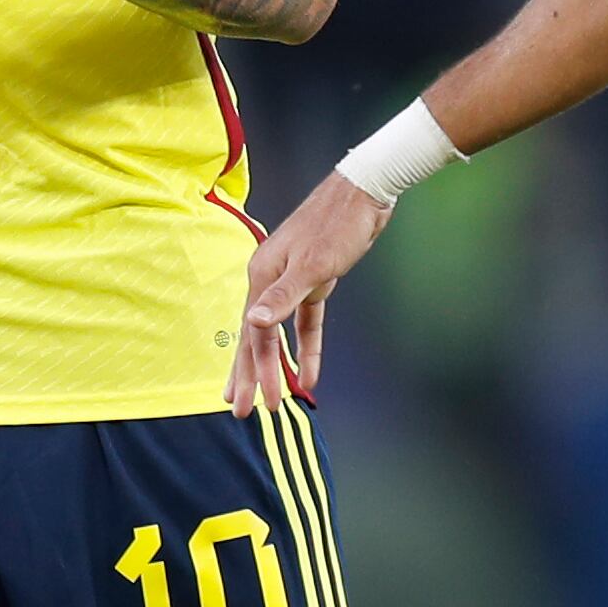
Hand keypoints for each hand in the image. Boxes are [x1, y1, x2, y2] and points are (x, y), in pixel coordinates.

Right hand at [225, 173, 394, 414]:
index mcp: (261, 276)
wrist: (364, 194)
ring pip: (277, 333)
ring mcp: (291, 281)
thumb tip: (254, 324)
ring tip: (265, 398)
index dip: (253, 372)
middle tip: (243, 412)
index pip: (253, 335)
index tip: (254, 405)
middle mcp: (270, 280)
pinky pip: (306, 323)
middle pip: (257, 337)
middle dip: (251, 376)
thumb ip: (283, 297)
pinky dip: (306, 349)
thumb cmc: (336, 225)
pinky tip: (308, 375)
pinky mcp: (314, 281)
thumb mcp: (311, 265)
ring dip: (273, 366)